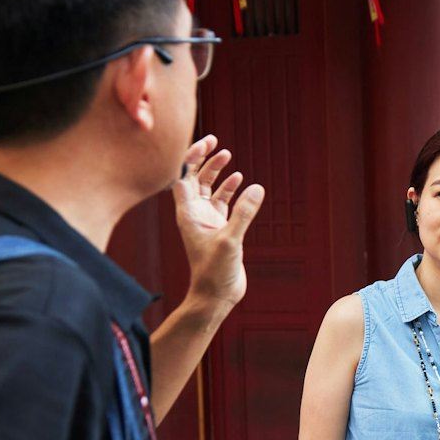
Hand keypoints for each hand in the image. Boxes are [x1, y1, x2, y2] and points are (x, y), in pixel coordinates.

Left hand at [173, 135, 264, 312]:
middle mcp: (195, 214)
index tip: (207, 144)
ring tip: (228, 156)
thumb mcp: (230, 241)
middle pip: (194, 178)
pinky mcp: (221, 229)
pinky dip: (230, 190)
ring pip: (209, 188)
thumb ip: (244, 213)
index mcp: (188, 214)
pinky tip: (241, 181)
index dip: (190, 158)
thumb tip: (257, 187)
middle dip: (203, 159)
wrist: (216, 296)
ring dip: (217, 172)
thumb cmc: (215, 272)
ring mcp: (207, 221)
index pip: (183, 177)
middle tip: (217, 142)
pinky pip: (223, 202)